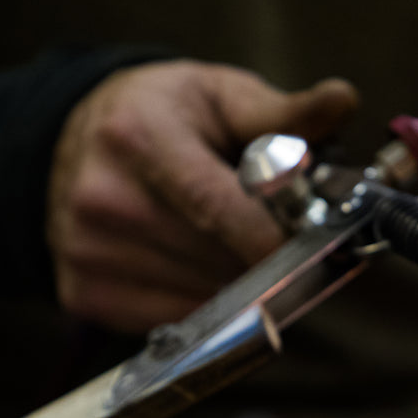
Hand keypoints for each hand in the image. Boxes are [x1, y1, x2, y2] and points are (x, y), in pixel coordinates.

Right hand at [49, 60, 358, 331]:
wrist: (75, 142)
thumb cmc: (161, 116)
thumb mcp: (220, 96)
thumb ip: (284, 113)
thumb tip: (342, 100)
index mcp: (138, 136)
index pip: (216, 207)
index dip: (272, 238)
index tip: (314, 246)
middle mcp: (102, 197)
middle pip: (216, 259)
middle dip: (265, 257)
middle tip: (283, 238)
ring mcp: (87, 251)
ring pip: (201, 298)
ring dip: (237, 283)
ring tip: (234, 245)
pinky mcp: (84, 293)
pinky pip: (176, 322)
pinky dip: (204, 304)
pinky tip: (199, 267)